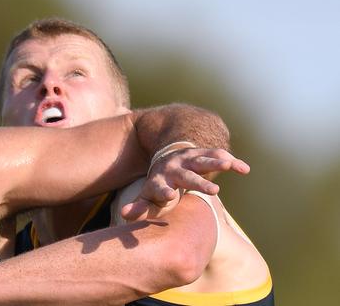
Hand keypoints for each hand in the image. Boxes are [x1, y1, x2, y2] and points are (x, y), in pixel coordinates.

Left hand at [120, 148, 249, 220]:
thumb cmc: (159, 185)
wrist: (167, 157)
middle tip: (214, 190)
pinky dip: (232, 161)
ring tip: (230, 165)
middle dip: (199, 182)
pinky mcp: (203, 153)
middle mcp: (174, 167)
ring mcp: (189, 158)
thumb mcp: (148, 197)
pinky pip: (218, 155)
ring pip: (203, 160)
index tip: (169, 197)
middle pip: (187, 176)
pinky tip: (245, 169)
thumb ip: (139, 208)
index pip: (159, 187)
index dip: (163, 192)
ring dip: (217, 162)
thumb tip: (124, 215)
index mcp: (159, 180)